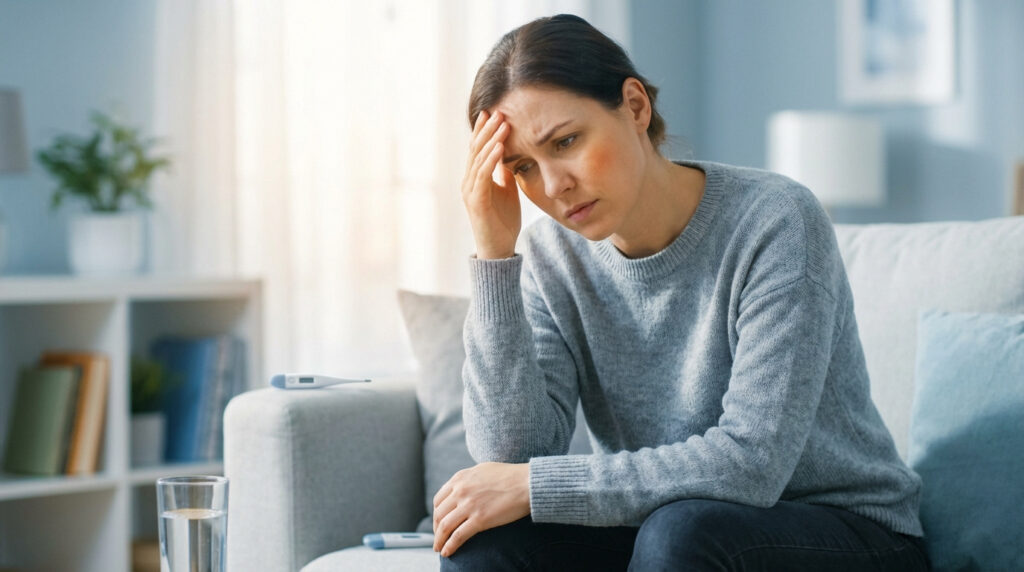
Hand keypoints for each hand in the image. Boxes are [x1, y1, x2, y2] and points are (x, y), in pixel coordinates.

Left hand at [432, 462, 529, 556]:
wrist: (528, 482)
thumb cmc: (511, 476)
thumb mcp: (483, 469)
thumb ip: (469, 479)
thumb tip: (463, 487)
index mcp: (460, 478)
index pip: (439, 500)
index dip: (436, 515)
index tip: (438, 524)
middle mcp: (461, 490)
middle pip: (439, 514)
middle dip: (436, 530)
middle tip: (438, 539)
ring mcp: (469, 505)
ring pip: (444, 526)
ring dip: (439, 540)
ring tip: (439, 549)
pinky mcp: (480, 519)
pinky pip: (458, 536)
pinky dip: (449, 546)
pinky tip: (447, 552)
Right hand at [462, 110, 520, 259]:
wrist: (499, 249)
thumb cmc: (503, 221)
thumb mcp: (507, 190)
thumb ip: (505, 172)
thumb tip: (511, 152)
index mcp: (475, 178)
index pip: (477, 149)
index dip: (484, 130)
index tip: (493, 112)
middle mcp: (468, 182)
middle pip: (475, 149)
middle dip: (487, 129)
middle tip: (499, 111)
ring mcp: (470, 191)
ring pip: (478, 159)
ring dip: (491, 140)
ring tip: (502, 124)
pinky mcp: (476, 201)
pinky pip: (483, 176)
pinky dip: (491, 160)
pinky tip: (500, 147)